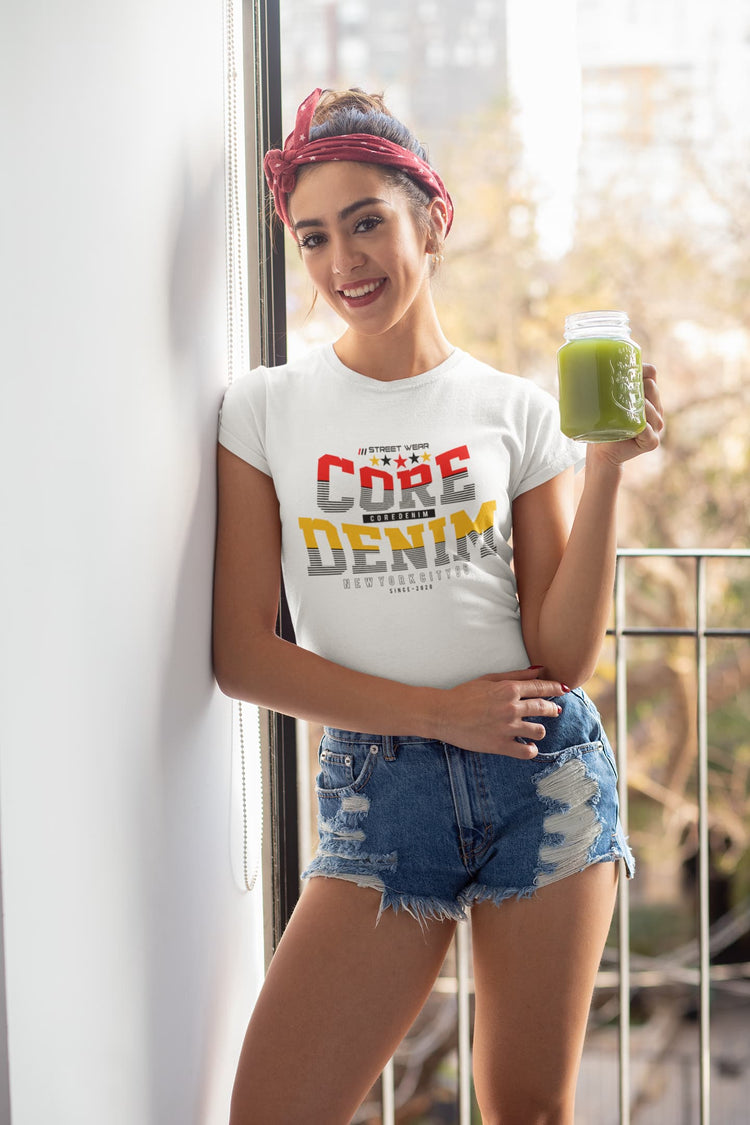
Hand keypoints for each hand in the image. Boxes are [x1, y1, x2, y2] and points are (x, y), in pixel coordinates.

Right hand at [436, 666, 565, 757]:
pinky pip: (527, 751)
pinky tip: (528, 747)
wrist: (443, 714)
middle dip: (552, 709)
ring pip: (539, 731)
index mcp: (509, 689)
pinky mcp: (501, 745)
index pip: (540, 688)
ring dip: (540, 730)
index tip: (562, 689)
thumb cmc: (464, 694)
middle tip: (555, 711)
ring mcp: (507, 727)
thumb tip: (539, 669)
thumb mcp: (489, 679)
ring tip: (535, 730)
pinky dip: (531, 750)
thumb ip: (516, 675)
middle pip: (544, 708)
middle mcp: (512, 708)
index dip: (554, 688)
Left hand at [588, 363, 664, 467]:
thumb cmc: (600, 424)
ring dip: (642, 407)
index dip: (642, 369)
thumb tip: (576, 365)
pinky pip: (650, 433)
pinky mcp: (651, 442)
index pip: (651, 374)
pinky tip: (638, 426)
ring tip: (626, 407)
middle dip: (640, 386)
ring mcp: (655, 426)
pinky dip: (644, 429)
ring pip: (653, 411)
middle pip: (653, 389)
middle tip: (621, 388)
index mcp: (646, 396)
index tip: (625, 369)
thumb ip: (598, 386)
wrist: (600, 451)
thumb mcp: (601, 402)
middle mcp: (655, 409)